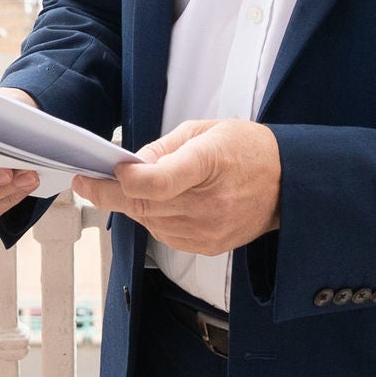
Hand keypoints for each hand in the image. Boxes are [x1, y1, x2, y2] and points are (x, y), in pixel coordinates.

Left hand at [78, 117, 280, 255]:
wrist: (287, 183)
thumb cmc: (247, 150)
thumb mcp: (205, 131)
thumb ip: (163, 148)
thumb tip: (129, 165)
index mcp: (209, 163)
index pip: (158, 181)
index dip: (125, 180)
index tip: (107, 171)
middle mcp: (209, 203)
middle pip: (143, 205)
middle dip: (109, 193)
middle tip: (88, 181)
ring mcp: (209, 229)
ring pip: (148, 222)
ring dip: (133, 206)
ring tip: (135, 187)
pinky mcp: (208, 246)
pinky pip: (164, 235)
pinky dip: (153, 219)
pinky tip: (162, 204)